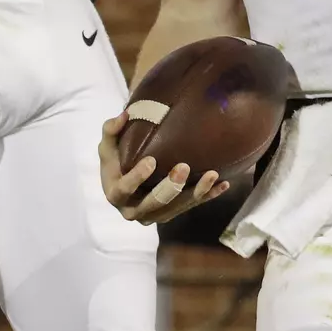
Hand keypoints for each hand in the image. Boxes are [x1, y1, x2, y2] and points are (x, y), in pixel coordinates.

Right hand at [98, 112, 229, 224]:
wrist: (123, 180)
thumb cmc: (115, 159)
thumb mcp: (107, 144)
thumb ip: (111, 129)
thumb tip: (125, 115)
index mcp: (116, 194)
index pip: (124, 189)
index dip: (136, 178)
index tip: (151, 161)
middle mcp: (134, 210)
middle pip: (154, 203)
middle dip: (170, 187)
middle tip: (184, 167)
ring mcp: (154, 215)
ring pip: (176, 208)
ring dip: (196, 193)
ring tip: (213, 175)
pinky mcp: (171, 213)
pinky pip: (191, 206)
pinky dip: (207, 196)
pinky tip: (223, 185)